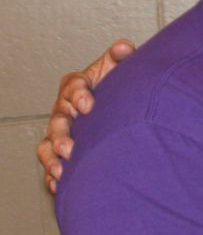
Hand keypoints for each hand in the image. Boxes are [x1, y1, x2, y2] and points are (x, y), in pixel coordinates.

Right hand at [37, 39, 135, 192]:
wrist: (118, 104)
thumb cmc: (116, 83)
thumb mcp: (119, 67)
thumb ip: (121, 56)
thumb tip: (123, 48)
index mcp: (77, 85)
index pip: (72, 86)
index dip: (78, 94)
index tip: (88, 105)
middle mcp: (64, 108)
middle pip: (57, 122)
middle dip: (61, 136)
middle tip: (70, 149)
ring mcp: (61, 131)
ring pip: (47, 146)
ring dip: (52, 159)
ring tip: (61, 172)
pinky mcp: (62, 151)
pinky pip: (52, 164)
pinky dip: (53, 176)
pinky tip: (60, 186)